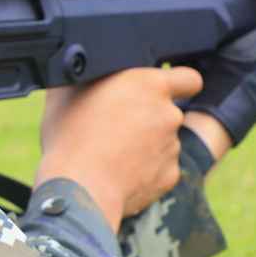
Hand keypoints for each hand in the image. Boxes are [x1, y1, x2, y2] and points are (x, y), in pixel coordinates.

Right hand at [35, 65, 203, 228]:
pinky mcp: (169, 176)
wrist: (79, 188)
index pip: (189, 77)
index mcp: (149, 84)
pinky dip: (145, 171)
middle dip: (150, 117)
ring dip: (146, 144)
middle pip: (168, 111)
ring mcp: (172, 147)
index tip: (164, 91)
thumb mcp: (66, 91)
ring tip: (113, 153)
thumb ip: (86, 74)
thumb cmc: (69, 136)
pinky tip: (119, 173)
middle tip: (118, 126)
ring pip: (164, 141)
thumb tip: (81, 67)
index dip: (180, 83)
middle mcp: (169, 114)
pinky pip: (160, 168)